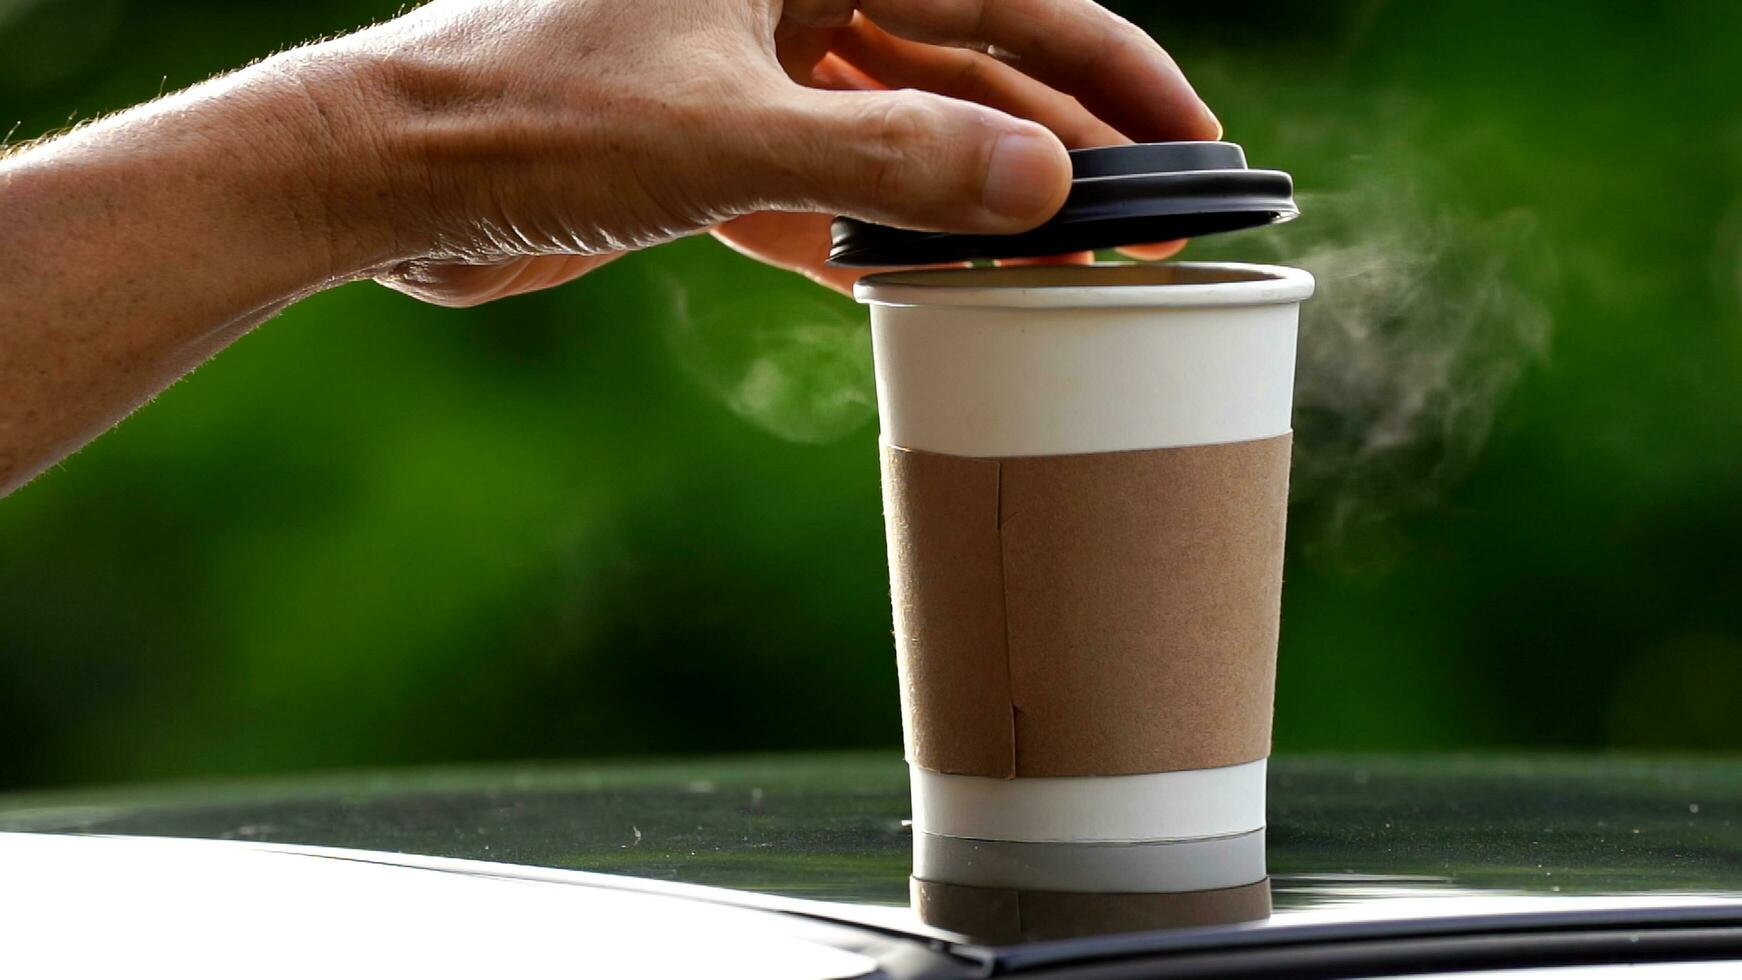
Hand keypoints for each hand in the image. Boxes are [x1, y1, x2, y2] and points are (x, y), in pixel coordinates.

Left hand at [326, 0, 1217, 304]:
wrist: (381, 177)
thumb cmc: (526, 120)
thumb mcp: (728, 138)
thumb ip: (893, 158)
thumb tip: (1047, 185)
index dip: (1112, 70)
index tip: (1191, 144)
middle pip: (969, 60)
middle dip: (1058, 142)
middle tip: (1145, 226)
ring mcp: (749, 69)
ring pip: (903, 129)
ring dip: (976, 198)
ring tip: (1059, 268)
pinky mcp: (707, 146)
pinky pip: (830, 188)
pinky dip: (881, 238)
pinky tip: (934, 286)